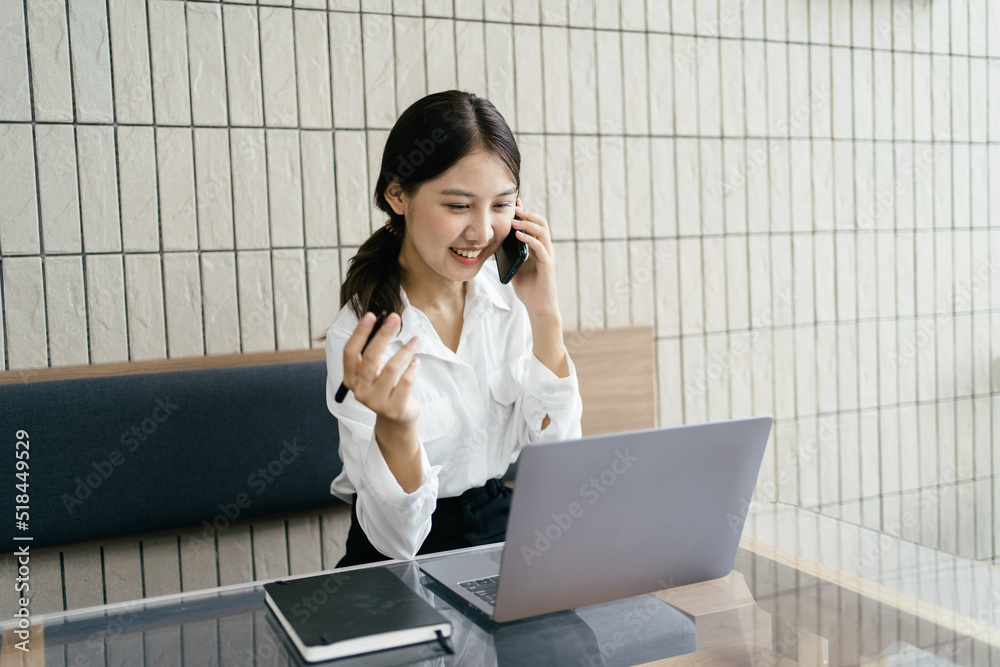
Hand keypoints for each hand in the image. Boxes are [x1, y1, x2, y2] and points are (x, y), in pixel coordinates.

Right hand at [342, 312, 420, 427]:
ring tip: (416, 340)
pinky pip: (405, 382)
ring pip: (391, 369)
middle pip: (370, 358)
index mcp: (351, 378)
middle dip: (383, 335)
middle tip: (395, 318)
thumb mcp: (374, 372)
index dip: (360, 333)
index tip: (372, 316)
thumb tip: (383, 323)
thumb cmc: (385, 388)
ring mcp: (376, 401)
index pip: (350, 352)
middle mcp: (360, 390)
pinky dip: (413, 368)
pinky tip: (417, 362)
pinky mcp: (394, 408)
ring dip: (405, 350)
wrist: (396, 419)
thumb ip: (373, 353)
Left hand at [509, 200, 559, 318]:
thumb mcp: (515, 267)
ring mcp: (548, 257)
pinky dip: (530, 239)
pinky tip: (519, 235)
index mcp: (538, 248)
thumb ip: (511, 255)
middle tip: (514, 207)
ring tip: (515, 219)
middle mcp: (546, 249)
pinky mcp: (548, 266)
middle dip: (528, 213)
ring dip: (528, 223)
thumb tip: (497, 243)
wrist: (538, 308)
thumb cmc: (527, 288)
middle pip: (541, 223)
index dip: (526, 213)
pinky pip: (540, 248)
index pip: (534, 225)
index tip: (514, 203)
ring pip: (543, 232)